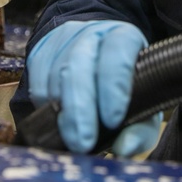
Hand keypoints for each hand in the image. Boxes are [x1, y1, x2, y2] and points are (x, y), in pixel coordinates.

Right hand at [27, 20, 160, 155]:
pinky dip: (46, 107)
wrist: (96, 56)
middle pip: (78, 63)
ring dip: (62, 111)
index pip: (117, 54)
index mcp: (124, 37)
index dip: (113, 86)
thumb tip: (125, 147)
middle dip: (80, 107)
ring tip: (72, 139)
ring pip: (55, 74)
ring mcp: (62, 41)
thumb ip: (141, 127)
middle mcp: (92, 33)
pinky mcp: (40, 54)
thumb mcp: (144, 103)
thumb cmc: (124, 85)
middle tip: (83, 143)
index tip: (113, 120)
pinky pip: (37, 82)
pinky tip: (59, 121)